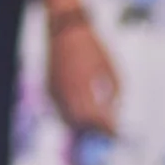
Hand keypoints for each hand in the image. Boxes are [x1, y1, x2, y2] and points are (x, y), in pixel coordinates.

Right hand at [48, 18, 120, 135]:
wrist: (67, 30)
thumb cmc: (93, 48)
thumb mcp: (112, 70)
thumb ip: (114, 94)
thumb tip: (114, 113)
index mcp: (85, 89)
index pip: (97, 120)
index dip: (107, 130)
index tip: (117, 134)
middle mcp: (67, 94)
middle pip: (81, 125)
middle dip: (94, 131)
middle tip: (106, 134)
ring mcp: (55, 94)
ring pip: (67, 121)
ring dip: (81, 127)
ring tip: (95, 126)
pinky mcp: (48, 90)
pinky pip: (59, 110)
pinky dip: (70, 116)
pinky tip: (81, 115)